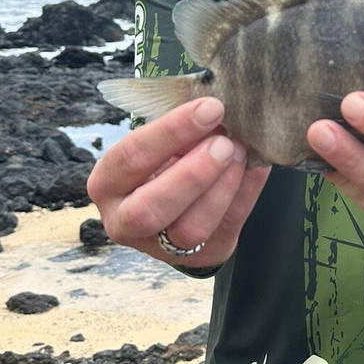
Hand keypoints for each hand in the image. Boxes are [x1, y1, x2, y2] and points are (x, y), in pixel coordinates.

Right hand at [86, 97, 268, 267]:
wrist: (181, 200)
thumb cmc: (167, 158)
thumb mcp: (163, 141)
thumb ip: (182, 130)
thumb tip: (216, 107)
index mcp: (108, 183)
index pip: (130, 157)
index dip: (171, 132)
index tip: (209, 108)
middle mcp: (124, 220)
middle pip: (150, 208)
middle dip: (192, 174)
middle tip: (225, 143)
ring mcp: (161, 246)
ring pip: (190, 229)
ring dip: (222, 188)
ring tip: (240, 152)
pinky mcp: (199, 255)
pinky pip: (226, 228)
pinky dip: (245, 194)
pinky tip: (255, 167)